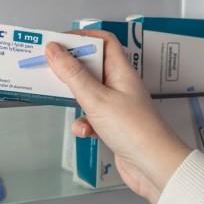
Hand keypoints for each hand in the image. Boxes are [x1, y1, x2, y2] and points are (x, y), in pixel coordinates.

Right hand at [45, 29, 191, 203]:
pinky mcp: (112, 125)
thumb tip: (54, 50)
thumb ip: (73, 74)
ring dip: (74, 98)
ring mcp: (116, 105)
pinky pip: (90, 117)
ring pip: (87, 93)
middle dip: (70, 68)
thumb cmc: (136, 130)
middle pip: (91, 66)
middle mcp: (119, 85)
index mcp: (121, 71)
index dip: (82, 36)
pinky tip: (85, 131)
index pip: (103, 41)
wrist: (154, 167)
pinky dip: (83, 123)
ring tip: (62, 100)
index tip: (58, 41)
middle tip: (49, 68)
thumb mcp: (97, 98)